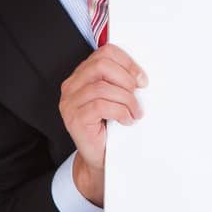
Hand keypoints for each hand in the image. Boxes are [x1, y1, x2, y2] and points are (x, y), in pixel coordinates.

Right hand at [58, 43, 146, 207]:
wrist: (101, 158)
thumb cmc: (111, 128)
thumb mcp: (118, 99)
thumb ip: (122, 82)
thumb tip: (142, 76)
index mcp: (83, 75)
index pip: (105, 53)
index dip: (127, 63)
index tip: (142, 79)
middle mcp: (72, 86)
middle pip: (101, 65)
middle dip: (126, 79)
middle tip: (138, 94)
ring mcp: (70, 102)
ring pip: (102, 87)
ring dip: (126, 100)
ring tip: (135, 112)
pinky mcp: (74, 118)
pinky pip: (100, 105)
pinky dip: (120, 111)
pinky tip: (127, 120)